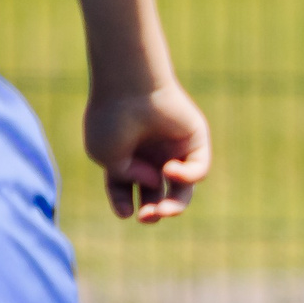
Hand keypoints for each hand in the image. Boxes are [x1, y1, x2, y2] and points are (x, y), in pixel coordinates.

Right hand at [84, 83, 211, 222]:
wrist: (132, 86)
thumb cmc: (112, 119)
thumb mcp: (106, 157)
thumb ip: (126, 178)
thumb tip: (155, 181)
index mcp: (124, 157)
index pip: (125, 191)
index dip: (125, 204)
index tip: (125, 212)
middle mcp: (150, 155)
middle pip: (156, 195)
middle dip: (152, 212)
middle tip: (147, 216)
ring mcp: (173, 149)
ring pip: (182, 189)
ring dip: (174, 206)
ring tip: (162, 210)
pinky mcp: (195, 141)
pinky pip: (198, 170)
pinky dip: (185, 177)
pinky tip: (168, 170)